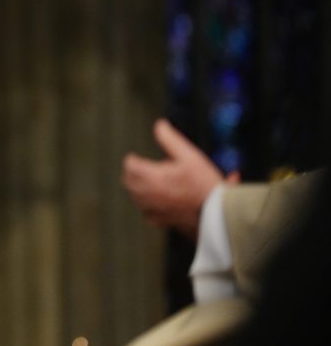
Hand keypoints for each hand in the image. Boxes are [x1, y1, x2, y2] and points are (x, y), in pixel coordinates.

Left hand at [122, 118, 239, 239]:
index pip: (129, 166)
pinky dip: (147, 206)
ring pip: (135, 197)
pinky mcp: (160, 221)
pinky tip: (156, 200)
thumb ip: (170, 139)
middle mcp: (147, 195)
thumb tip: (159, 124)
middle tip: (139, 167)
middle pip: (128, 182)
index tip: (136, 157)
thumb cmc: (203, 183)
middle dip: (131, 173)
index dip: (132, 159)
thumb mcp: (189, 155)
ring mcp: (152, 209)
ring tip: (147, 181)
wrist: (216, 213)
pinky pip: (146, 213)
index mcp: (151, 177)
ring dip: (137, 188)